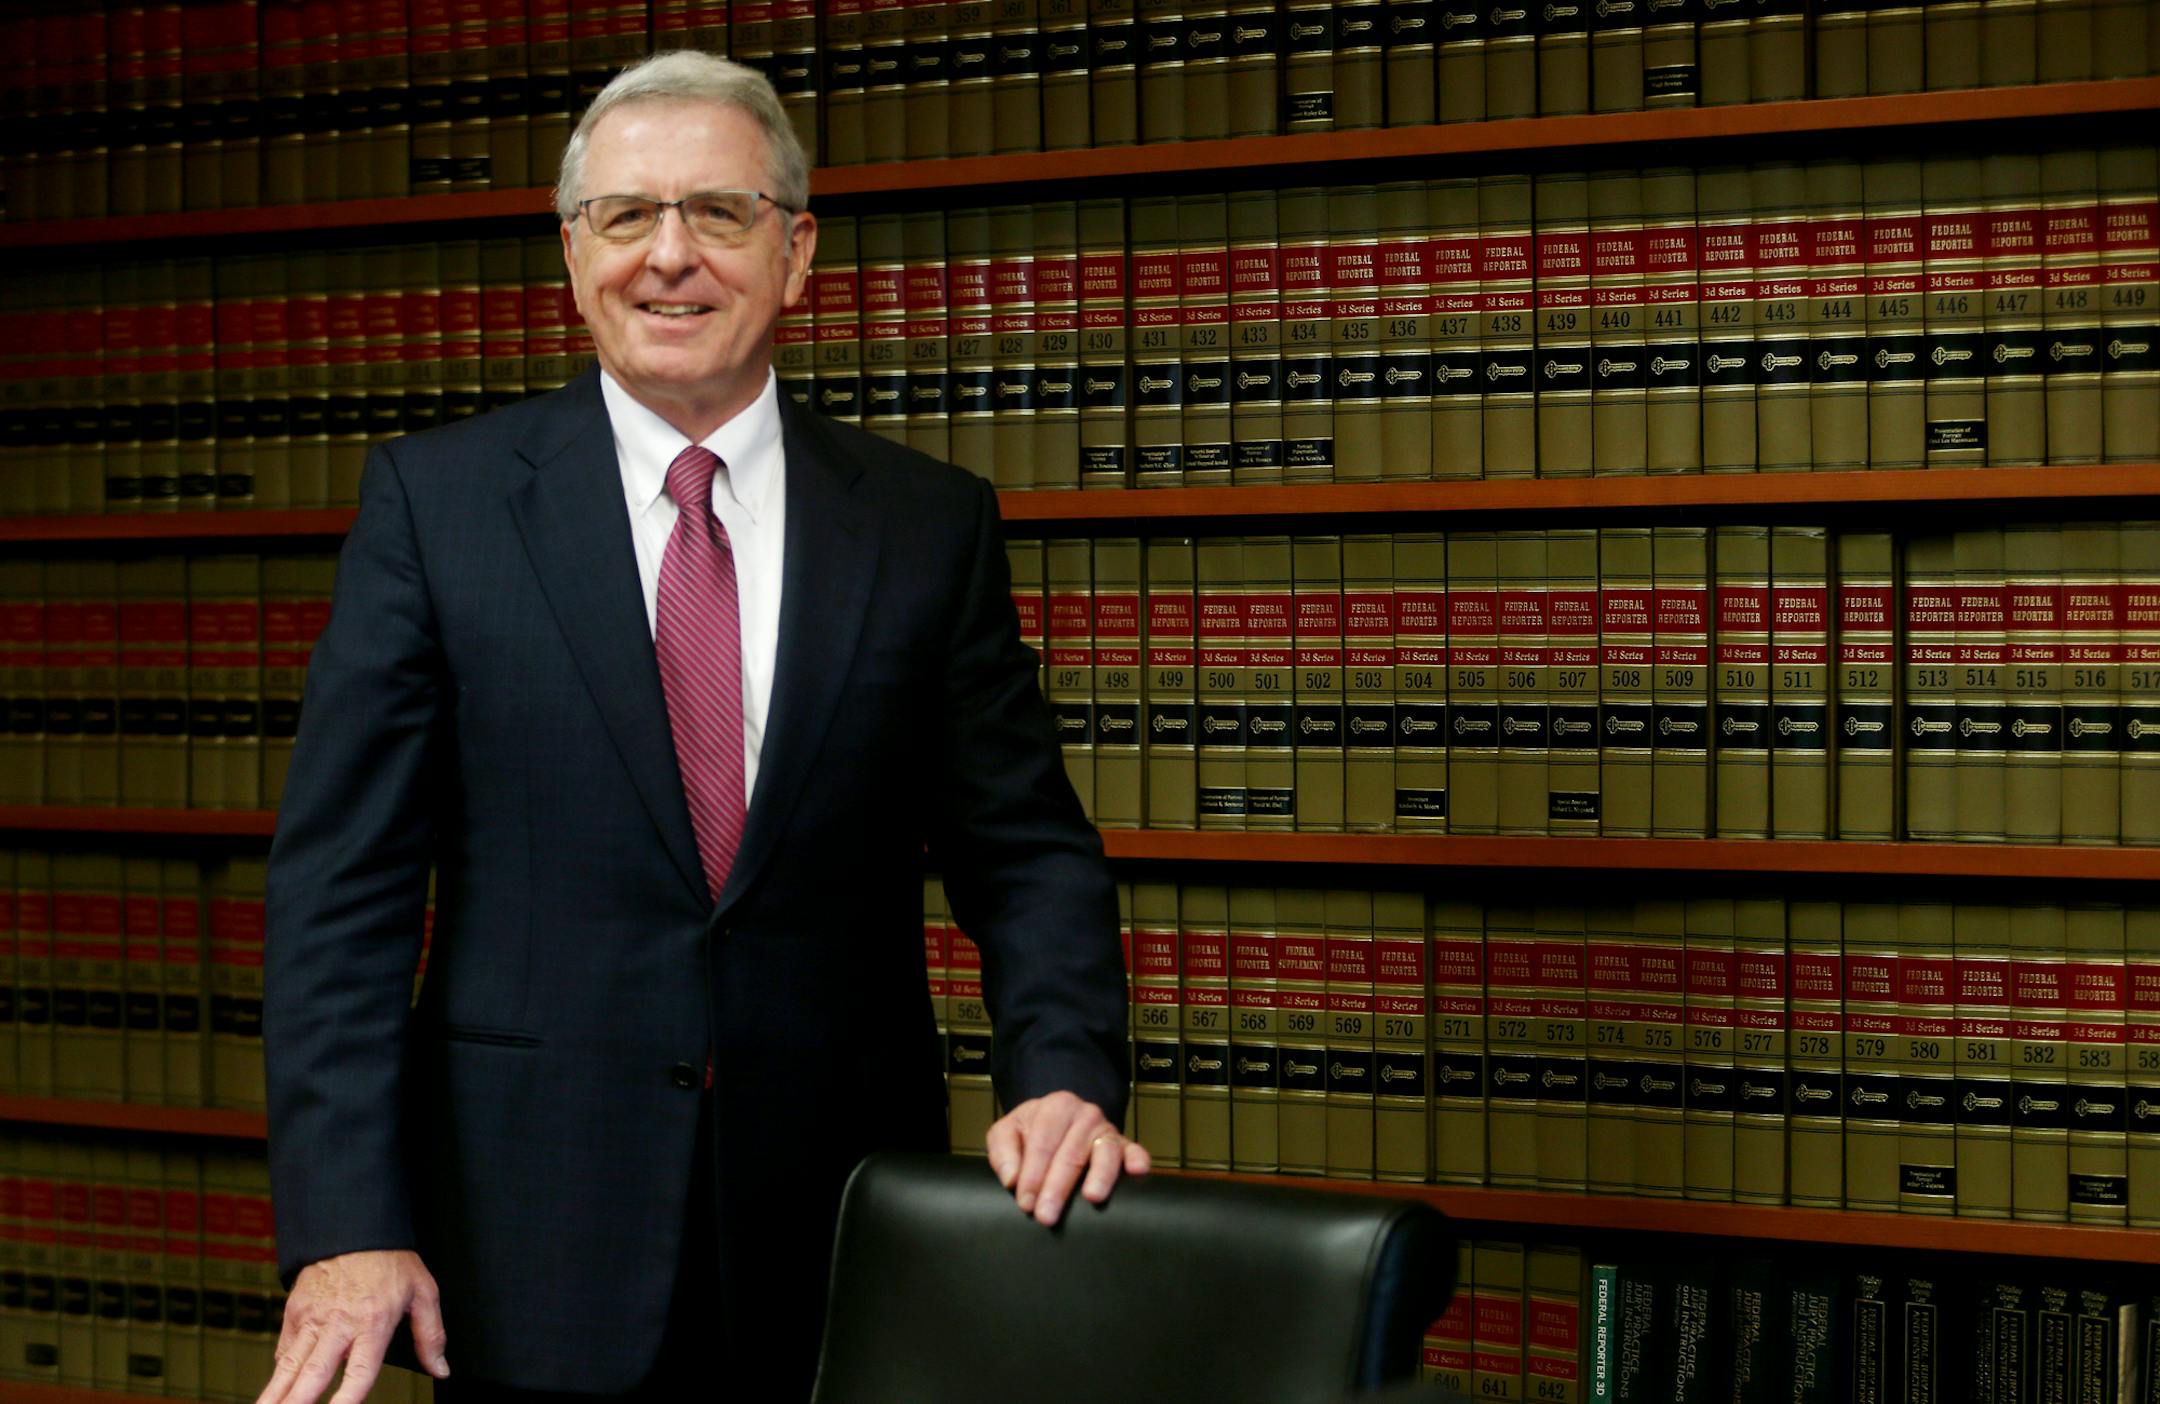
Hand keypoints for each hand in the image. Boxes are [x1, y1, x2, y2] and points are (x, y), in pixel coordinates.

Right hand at [254, 1248, 448, 1403]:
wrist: (355, 1227)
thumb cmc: (390, 1261)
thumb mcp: (423, 1291)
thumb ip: (431, 1335)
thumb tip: (440, 1368)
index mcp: (373, 1322)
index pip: (360, 1370)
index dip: (347, 1398)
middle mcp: (339, 1324)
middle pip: (314, 1373)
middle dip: (298, 1401)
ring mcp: (312, 1318)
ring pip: (288, 1365)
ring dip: (273, 1394)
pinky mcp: (294, 1312)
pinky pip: (284, 1350)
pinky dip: (278, 1373)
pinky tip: (275, 1391)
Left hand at [986, 1090, 1150, 1227]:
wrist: (1058, 1121)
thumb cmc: (1031, 1132)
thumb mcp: (1007, 1133)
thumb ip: (1002, 1153)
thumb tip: (1012, 1180)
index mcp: (1056, 1107)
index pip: (1042, 1143)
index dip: (1032, 1174)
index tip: (1025, 1203)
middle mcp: (1085, 1114)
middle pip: (1071, 1152)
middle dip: (1058, 1186)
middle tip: (1047, 1216)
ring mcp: (1108, 1130)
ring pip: (1105, 1152)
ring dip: (1099, 1176)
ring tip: (1092, 1197)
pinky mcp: (1125, 1145)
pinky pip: (1135, 1150)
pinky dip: (1138, 1160)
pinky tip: (1138, 1172)